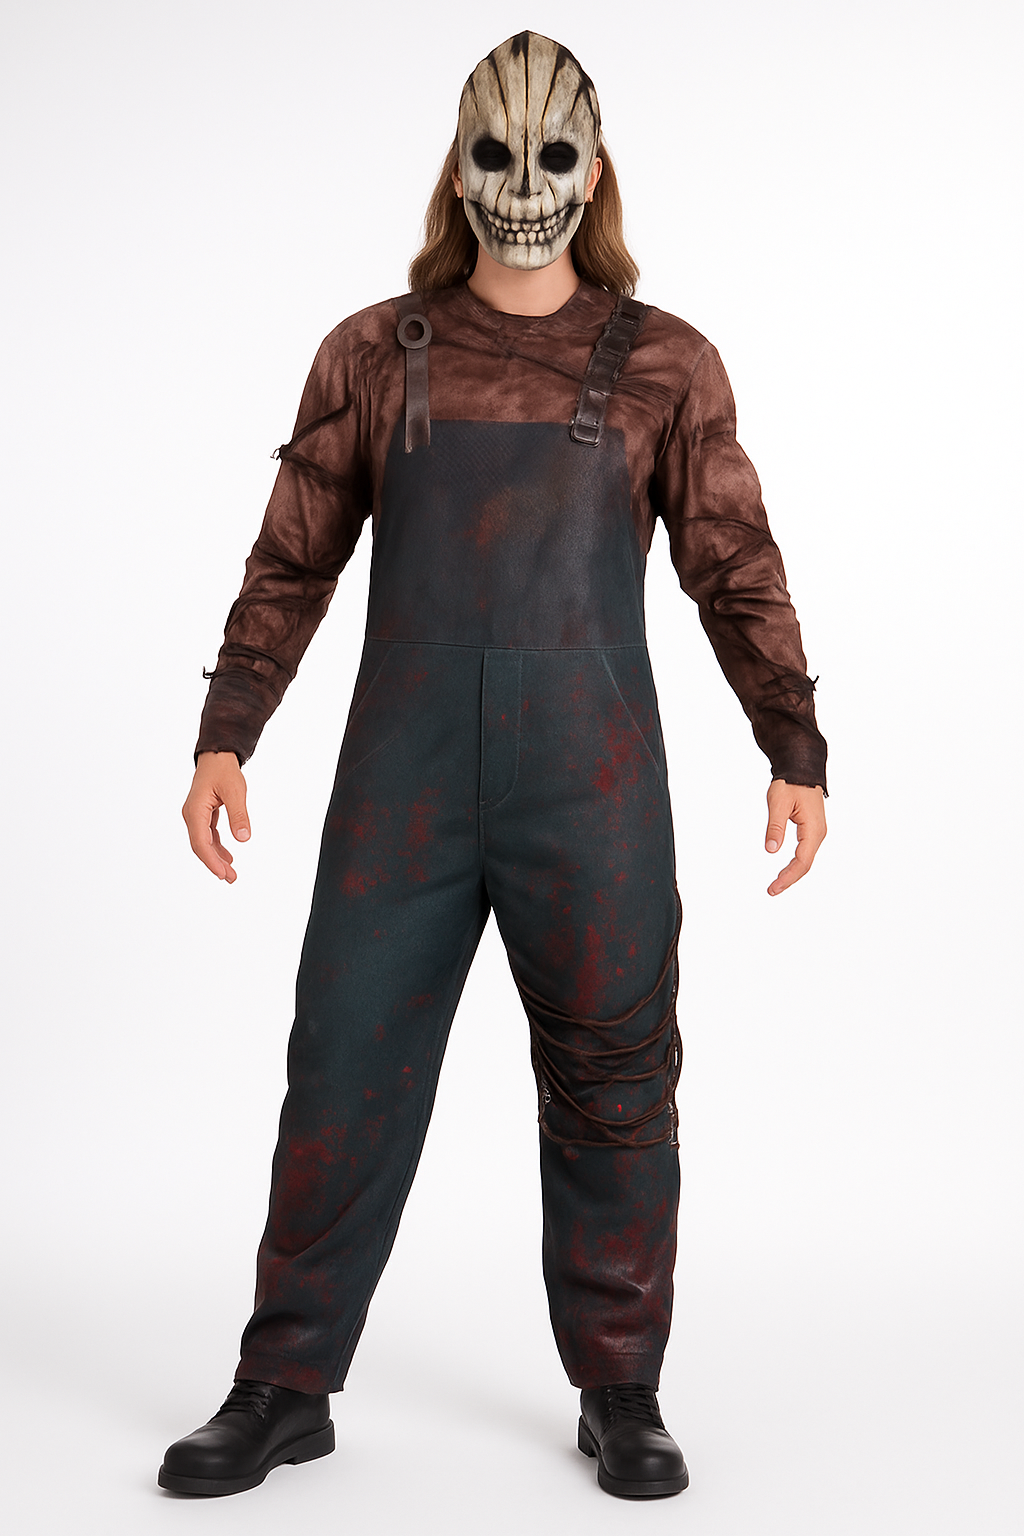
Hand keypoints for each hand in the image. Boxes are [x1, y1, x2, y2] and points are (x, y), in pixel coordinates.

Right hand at [182, 751, 250, 881]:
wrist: (217, 756)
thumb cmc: (224, 771)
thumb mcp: (236, 791)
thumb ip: (239, 815)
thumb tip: (243, 838)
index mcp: (195, 810)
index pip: (201, 842)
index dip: (211, 860)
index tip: (222, 873)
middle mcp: (191, 815)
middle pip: (200, 846)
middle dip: (214, 864)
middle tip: (230, 878)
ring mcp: (196, 815)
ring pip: (204, 842)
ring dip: (216, 858)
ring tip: (231, 873)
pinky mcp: (202, 815)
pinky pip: (208, 835)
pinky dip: (217, 847)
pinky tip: (228, 857)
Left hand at [764, 779, 826, 895]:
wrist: (802, 768)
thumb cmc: (791, 783)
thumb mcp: (778, 803)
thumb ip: (775, 827)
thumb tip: (771, 850)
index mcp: (813, 829)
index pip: (802, 861)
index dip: (788, 876)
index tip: (773, 887)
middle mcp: (818, 833)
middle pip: (805, 864)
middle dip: (789, 879)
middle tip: (771, 890)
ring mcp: (817, 832)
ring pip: (806, 859)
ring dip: (792, 873)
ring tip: (776, 884)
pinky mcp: (812, 829)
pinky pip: (805, 852)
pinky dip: (795, 863)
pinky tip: (785, 870)